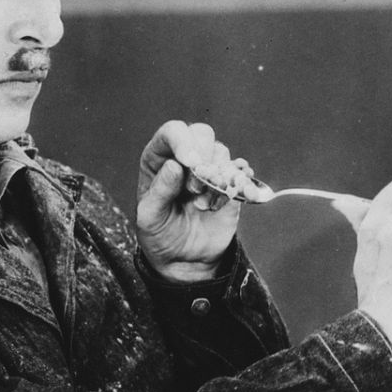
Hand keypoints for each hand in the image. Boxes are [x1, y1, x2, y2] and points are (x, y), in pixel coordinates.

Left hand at [136, 120, 252, 282]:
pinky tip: (238, 195)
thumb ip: (159, 191)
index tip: (190, 162)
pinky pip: (241, 172)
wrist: (185, 259)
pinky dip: (242, 182)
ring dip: (217, 178)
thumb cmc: (160, 235)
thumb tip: (174, 165)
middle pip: (201, 133)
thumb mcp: (149, 218)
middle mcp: (184, 158)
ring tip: (204, 206)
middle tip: (196, 188)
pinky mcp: (229, 184)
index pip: (172, 132)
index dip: (183, 141)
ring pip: (222, 153)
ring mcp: (209, 169)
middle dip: (204, 157)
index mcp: (159, 159)